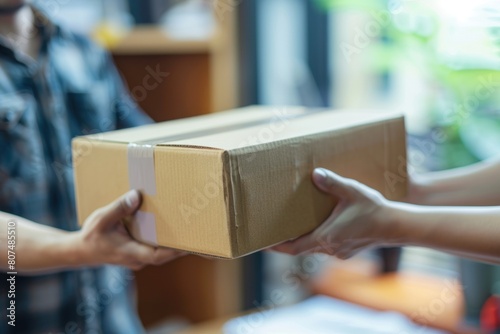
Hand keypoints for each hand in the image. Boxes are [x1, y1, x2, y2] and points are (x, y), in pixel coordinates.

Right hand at [73, 190, 184, 269]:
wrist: (80, 251)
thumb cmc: (91, 236)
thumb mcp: (102, 219)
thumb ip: (119, 208)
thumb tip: (136, 196)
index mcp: (131, 252)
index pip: (157, 255)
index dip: (174, 251)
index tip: (190, 244)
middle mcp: (138, 258)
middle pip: (165, 255)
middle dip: (182, 246)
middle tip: (200, 235)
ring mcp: (138, 257)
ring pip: (161, 252)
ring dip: (175, 243)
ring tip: (191, 229)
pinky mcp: (138, 253)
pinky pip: (155, 248)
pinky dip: (164, 240)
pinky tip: (172, 228)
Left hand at [272, 168, 395, 258]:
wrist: (397, 226)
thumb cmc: (374, 209)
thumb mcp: (351, 191)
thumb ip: (332, 183)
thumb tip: (315, 174)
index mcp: (326, 237)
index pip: (294, 248)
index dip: (277, 247)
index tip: (264, 244)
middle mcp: (330, 249)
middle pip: (301, 249)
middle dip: (288, 242)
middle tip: (274, 232)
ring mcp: (340, 252)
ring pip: (314, 248)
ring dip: (304, 239)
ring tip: (294, 227)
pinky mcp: (348, 251)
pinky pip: (327, 247)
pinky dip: (318, 239)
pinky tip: (320, 226)